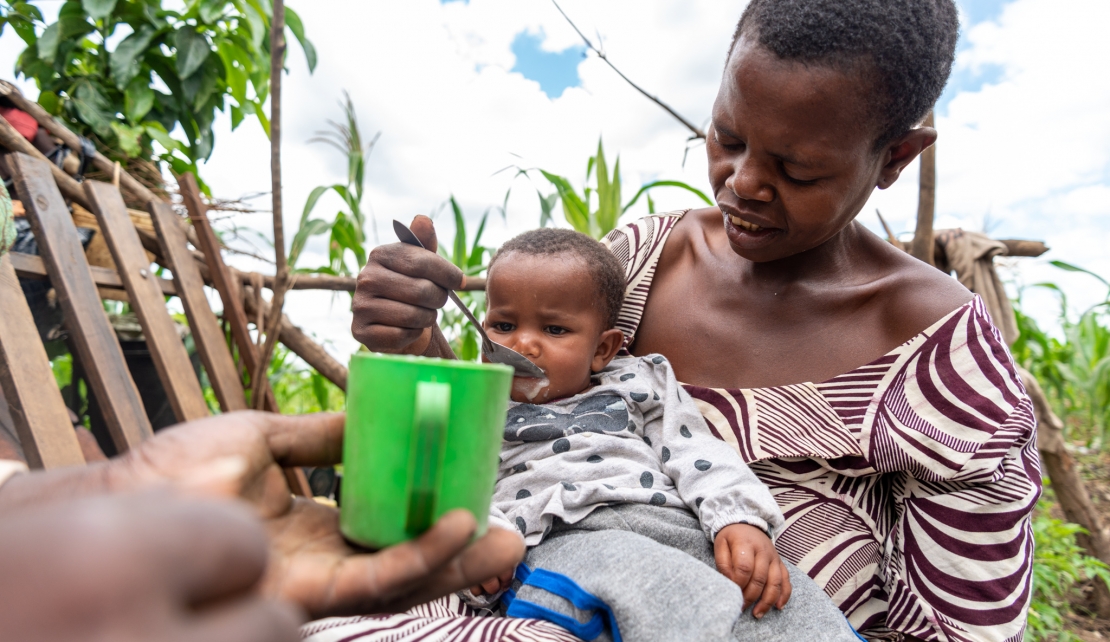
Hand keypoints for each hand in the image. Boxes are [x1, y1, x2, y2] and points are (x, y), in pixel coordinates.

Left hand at [0, 411, 525, 617]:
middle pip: (404, 562)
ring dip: (455, 564)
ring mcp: (314, 580)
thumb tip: (374, 414)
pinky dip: (419, 559)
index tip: (472, 493)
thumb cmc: (179, 467)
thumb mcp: (266, 435)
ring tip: (504, 543)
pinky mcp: (304, 594)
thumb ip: (320, 434)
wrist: (131, 494)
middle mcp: (321, 557)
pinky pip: (373, 581)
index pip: (386, 526)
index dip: (431, 517)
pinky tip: (454, 531)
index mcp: (315, 523)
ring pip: (400, 581)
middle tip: (509, 537)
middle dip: (459, 555)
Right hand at [351, 215, 462, 354]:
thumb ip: (424, 241)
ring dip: (428, 318)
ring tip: (423, 314)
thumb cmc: (414, 287)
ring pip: (414, 315)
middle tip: (437, 300)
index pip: (422, 262)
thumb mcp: (421, 262)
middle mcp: (365, 278)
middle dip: (439, 299)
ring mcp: (359, 306)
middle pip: (421, 291)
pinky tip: (408, 328)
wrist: (398, 321)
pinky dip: (412, 334)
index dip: (448, 274)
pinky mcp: (360, 332)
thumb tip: (422, 220)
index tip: (460, 281)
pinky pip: (401, 335)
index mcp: (379, 254)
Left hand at [714, 523, 790, 618]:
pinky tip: (778, 607)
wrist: (747, 523)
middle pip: (760, 578)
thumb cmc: (731, 537)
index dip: (738, 583)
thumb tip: (730, 582)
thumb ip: (723, 563)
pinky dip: (784, 595)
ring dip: (767, 600)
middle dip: (750, 596)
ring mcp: (774, 558)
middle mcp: (763, 551)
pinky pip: (786, 581)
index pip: (744, 567)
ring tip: (757, 614)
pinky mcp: (780, 563)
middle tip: (740, 608)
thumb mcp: (721, 544)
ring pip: (775, 582)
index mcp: (746, 544)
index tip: (732, 593)